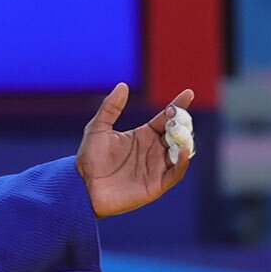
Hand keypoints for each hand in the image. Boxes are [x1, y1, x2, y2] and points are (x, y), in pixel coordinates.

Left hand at [76, 83, 194, 217]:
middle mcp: (154, 150)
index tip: (188, 93)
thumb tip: (123, 85)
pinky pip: (176, 172)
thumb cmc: (89, 159)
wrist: (82, 186)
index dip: (178, 106)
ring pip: (181, 151)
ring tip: (181, 132)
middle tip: (179, 117)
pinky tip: (183, 150)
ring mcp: (157, 167)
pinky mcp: (157, 184)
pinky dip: (182, 162)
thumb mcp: (97, 129)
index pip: (166, 118)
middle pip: (177, 133)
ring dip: (185, 141)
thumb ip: (110, 108)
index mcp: (143, 135)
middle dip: (182, 123)